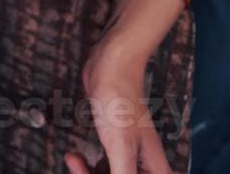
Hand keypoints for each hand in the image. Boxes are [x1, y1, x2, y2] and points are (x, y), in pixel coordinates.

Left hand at [65, 40, 173, 173]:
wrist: (111, 65)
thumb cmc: (120, 101)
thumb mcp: (121, 146)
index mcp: (156, 172)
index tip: (101, 171)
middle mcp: (145, 167)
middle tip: (78, 167)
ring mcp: (128, 156)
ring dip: (86, 173)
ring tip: (73, 159)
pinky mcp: (113, 145)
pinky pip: (101, 167)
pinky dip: (85, 166)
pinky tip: (74, 156)